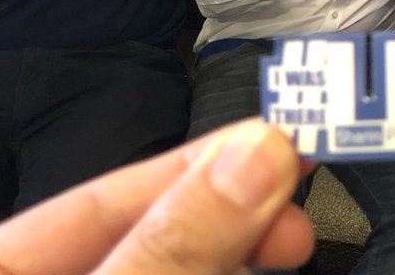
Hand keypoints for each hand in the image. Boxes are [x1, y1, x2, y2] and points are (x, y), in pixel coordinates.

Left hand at [0, 119, 313, 274]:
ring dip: (239, 249)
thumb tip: (253, 157)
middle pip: (141, 237)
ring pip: (172, 272)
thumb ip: (168, 249)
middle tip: (301, 188)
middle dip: (230, 212)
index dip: (194, 163)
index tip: (280, 133)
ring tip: (292, 235)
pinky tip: (260, 263)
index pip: (93, 200)